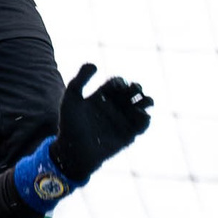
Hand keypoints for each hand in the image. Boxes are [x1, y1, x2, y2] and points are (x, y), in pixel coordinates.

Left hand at [47, 63, 152, 183]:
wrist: (73, 151)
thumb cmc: (70, 124)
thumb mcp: (72, 98)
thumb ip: (81, 79)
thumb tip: (95, 65)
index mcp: (101, 96)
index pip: (117, 83)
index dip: (120, 82)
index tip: (117, 86)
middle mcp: (113, 107)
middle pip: (132, 92)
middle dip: (137, 88)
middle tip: (136, 89)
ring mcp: (121, 121)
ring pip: (141, 107)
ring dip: (147, 101)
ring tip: (146, 101)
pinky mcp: (128, 135)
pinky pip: (142, 125)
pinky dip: (146, 119)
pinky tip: (142, 115)